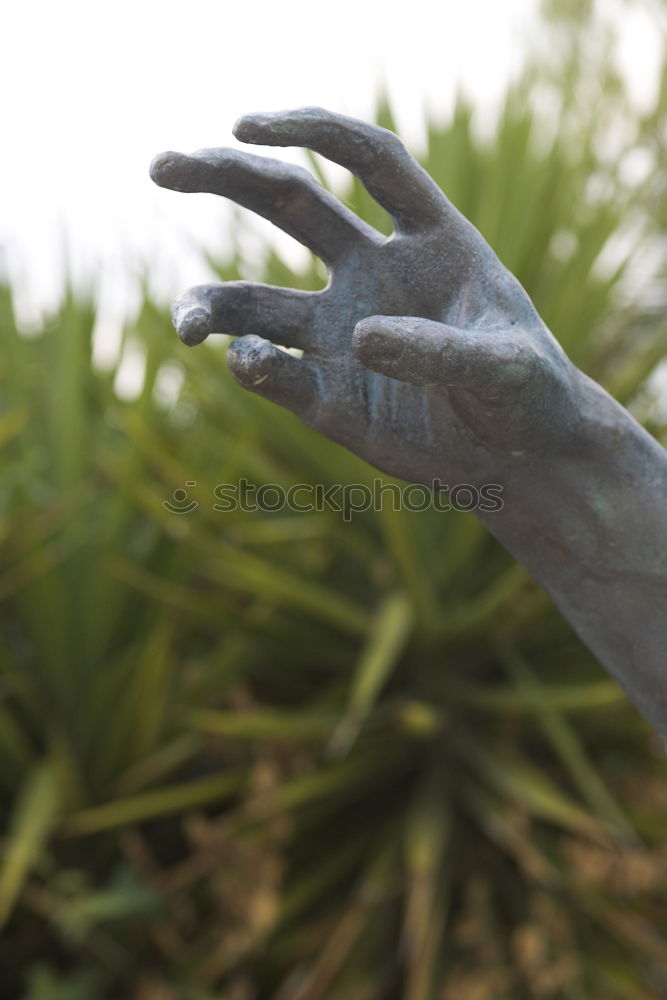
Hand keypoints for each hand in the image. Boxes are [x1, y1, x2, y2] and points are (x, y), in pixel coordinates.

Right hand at [150, 108, 582, 487]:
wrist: (518, 460)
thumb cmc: (527, 395)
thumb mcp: (507, 369)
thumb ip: (442, 350)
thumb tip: (360, 336)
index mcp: (426, 239)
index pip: (367, 160)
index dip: (311, 132)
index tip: (245, 126)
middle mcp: (372, 274)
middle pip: (290, 204)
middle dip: (225, 177)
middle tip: (161, 168)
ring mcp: (341, 334)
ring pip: (257, 303)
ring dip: (212, 305)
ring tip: (187, 324)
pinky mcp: (327, 396)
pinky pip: (276, 375)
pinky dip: (253, 368)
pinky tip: (248, 365)